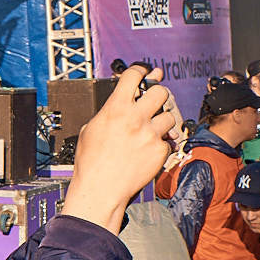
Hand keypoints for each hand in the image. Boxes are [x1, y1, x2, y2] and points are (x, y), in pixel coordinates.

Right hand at [63, 67, 178, 230]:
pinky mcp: (160, 151)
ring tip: (148, 133)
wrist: (100, 188)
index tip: (145, 73)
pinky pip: (168, 140)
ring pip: (168, 116)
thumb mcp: (92, 127)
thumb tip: (124, 97)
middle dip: (158, 96)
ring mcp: (150, 134)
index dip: (141, 71)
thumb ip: (111, 109)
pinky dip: (160, 145)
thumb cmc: (92, 161)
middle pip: (161, 92)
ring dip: (160, 123)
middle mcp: (135, 118)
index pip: (134, 76)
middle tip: (152, 103)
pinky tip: (147, 152)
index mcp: (115, 108)